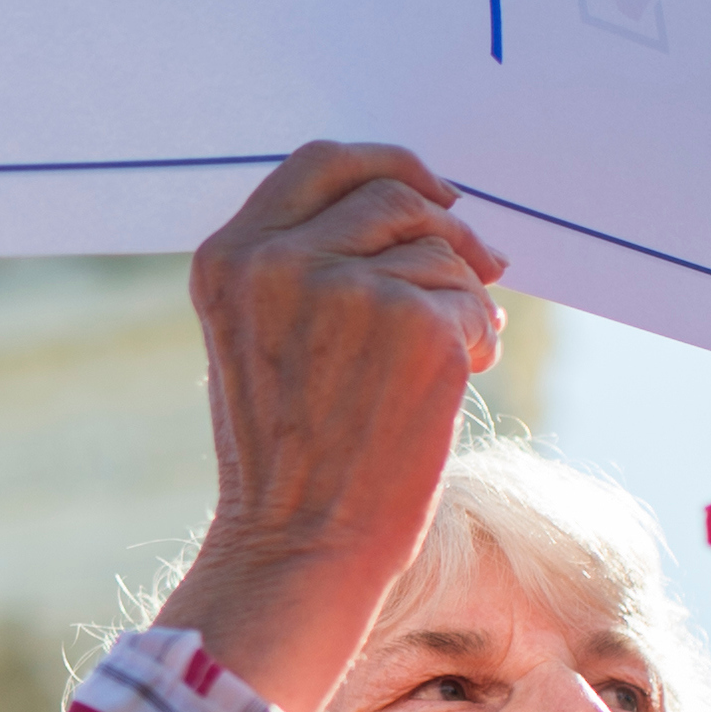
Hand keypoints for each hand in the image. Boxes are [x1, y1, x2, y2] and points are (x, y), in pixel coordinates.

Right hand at [146, 142, 509, 711]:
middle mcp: (280, 262)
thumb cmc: (286, 460)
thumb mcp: (259, 341)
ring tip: (452, 357)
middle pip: (393, 196)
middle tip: (480, 268)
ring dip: (462, 298)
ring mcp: (347, 289)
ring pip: (439, 252)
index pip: (320, 163)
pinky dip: (478, 339)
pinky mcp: (415, 325)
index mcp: (230, 258)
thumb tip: (420, 210)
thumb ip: (305, 267)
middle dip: (446, 230)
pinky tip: (458, 382)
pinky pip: (471, 303)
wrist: (297, 548)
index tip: (432, 191)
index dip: (386, 165)